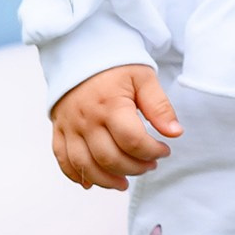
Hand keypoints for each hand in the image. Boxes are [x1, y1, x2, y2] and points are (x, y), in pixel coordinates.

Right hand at [50, 63, 181, 191]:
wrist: (81, 52)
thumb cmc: (116, 66)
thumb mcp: (144, 78)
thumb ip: (159, 107)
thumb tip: (175, 133)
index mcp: (110, 105)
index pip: (132, 141)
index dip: (152, 152)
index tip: (164, 151)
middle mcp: (87, 119)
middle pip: (109, 158)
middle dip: (135, 168)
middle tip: (150, 165)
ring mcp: (70, 126)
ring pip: (85, 165)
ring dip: (107, 180)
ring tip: (125, 181)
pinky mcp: (59, 130)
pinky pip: (63, 160)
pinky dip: (77, 175)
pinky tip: (93, 182)